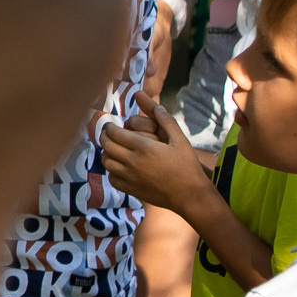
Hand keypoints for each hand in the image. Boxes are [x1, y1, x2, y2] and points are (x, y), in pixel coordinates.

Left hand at [101, 92, 214, 217]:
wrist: (191, 196)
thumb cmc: (187, 165)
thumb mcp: (179, 139)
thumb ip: (164, 119)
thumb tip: (150, 100)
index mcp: (144, 147)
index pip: (115, 133)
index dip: (110, 127)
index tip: (111, 125)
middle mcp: (133, 162)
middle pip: (107, 146)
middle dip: (105, 137)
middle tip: (108, 134)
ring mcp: (130, 177)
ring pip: (106, 162)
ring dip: (107, 153)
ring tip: (112, 148)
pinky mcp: (131, 190)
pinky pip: (112, 178)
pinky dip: (111, 170)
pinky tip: (119, 166)